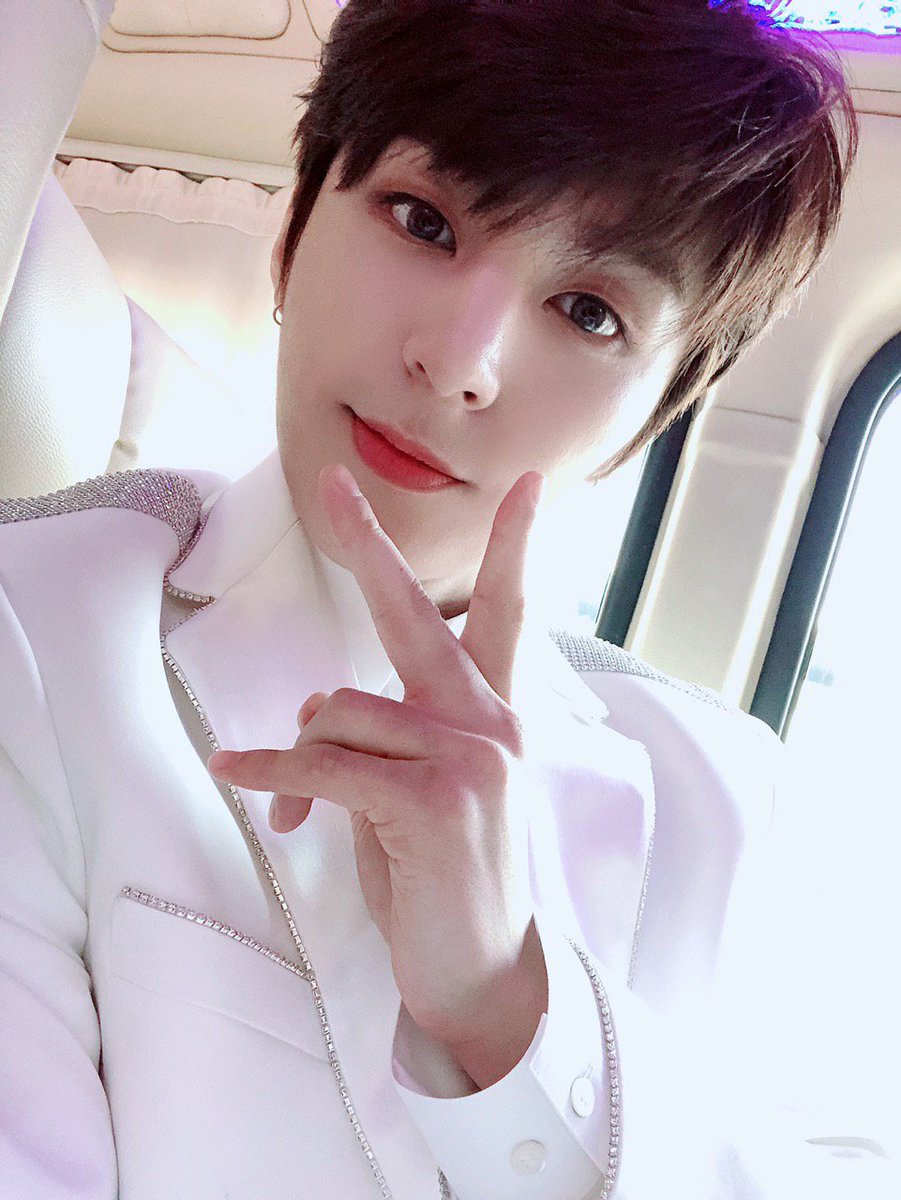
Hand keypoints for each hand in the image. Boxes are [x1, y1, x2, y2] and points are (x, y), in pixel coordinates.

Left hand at [208, 462, 547, 1085]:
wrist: (482, 970)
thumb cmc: (442, 874)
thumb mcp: (419, 790)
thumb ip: (385, 732)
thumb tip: (315, 706)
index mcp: (494, 714)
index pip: (509, 614)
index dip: (517, 546)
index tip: (530, 487)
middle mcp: (492, 722)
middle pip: (416, 616)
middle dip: (369, 547)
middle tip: (334, 485)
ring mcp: (470, 758)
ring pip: (341, 711)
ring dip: (300, 757)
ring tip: (294, 807)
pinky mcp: (433, 800)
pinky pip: (327, 764)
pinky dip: (273, 771)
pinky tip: (238, 774)